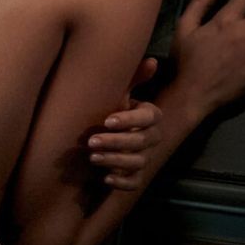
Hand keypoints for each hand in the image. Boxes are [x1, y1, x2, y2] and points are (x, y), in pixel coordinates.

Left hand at [87, 55, 161, 188]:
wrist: (103, 137)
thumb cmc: (112, 111)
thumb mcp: (119, 94)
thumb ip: (133, 78)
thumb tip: (152, 60)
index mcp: (150, 117)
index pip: (150, 117)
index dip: (130, 119)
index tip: (107, 120)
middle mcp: (152, 138)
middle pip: (142, 142)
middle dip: (116, 142)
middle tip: (92, 141)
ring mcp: (145, 158)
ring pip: (137, 163)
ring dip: (115, 161)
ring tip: (93, 157)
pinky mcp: (135, 177)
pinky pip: (134, 183)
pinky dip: (122, 183)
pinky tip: (105, 178)